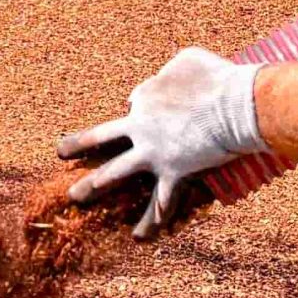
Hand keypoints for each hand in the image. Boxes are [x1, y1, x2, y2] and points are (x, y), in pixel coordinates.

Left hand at [58, 48, 267, 238]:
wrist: (236, 104)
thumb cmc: (217, 78)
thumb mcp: (190, 60)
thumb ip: (173, 69)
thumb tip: (171, 75)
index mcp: (143, 97)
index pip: (134, 105)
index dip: (142, 110)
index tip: (155, 113)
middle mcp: (140, 126)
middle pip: (102, 137)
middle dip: (78, 145)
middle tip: (60, 152)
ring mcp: (152, 152)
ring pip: (114, 172)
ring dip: (94, 185)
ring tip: (75, 197)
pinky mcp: (173, 172)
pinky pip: (160, 202)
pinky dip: (151, 221)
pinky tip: (139, 237)